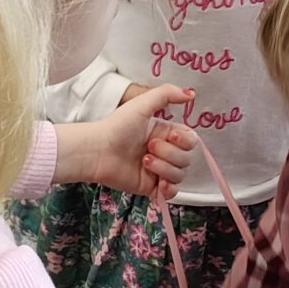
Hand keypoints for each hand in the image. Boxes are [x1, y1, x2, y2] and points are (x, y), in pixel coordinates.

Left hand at [72, 84, 196, 197]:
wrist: (97, 151)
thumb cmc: (116, 126)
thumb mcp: (142, 104)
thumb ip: (167, 94)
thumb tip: (191, 94)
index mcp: (165, 134)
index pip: (190, 141)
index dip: (183, 141)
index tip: (169, 136)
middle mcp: (164, 153)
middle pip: (186, 159)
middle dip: (169, 154)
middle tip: (147, 148)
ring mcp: (157, 171)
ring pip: (179, 175)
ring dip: (164, 168)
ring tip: (143, 162)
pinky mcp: (150, 187)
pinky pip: (171, 193)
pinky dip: (168, 189)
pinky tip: (158, 183)